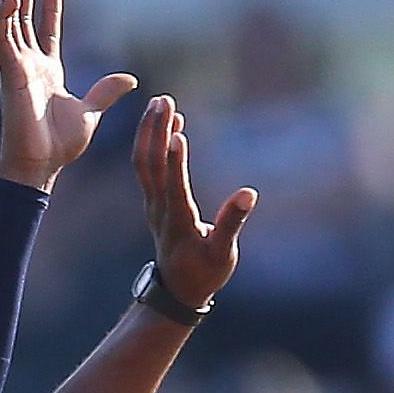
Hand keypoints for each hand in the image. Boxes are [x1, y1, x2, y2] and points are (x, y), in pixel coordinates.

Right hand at [0, 0, 135, 191]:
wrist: (40, 165)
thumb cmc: (60, 146)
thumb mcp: (91, 112)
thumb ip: (106, 92)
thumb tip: (130, 79)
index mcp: (48, 73)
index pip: (46, 34)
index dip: (49, 11)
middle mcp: (30, 67)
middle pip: (23, 20)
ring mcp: (17, 68)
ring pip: (9, 22)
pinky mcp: (9, 74)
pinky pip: (1, 40)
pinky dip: (2, 18)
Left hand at [134, 93, 257, 309]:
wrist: (178, 291)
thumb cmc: (204, 274)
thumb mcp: (223, 255)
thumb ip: (232, 224)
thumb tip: (247, 194)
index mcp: (178, 220)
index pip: (173, 186)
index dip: (175, 161)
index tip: (176, 132)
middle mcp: (160, 209)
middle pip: (151, 166)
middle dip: (156, 132)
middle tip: (164, 101)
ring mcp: (154, 205)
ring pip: (145, 164)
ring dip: (150, 132)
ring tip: (161, 102)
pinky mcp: (155, 203)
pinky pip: (149, 169)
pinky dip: (154, 144)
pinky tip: (170, 124)